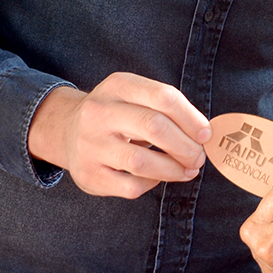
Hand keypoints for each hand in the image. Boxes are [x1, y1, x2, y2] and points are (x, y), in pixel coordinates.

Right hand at [26, 73, 211, 197]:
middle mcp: (99, 112)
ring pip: (142, 161)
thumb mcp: (135, 96)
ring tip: (187, 170)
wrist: (67, 130)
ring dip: (174, 169)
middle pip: (154, 127)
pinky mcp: (88, 174)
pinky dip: (153, 183)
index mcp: (117, 86)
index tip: (206, 134)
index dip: (191, 118)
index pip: (163, 97)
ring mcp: (90, 145)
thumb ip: (167, 109)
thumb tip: (203, 134)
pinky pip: (131, 185)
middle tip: (198, 157)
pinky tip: (159, 177)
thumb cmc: (117, 114)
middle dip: (186, 146)